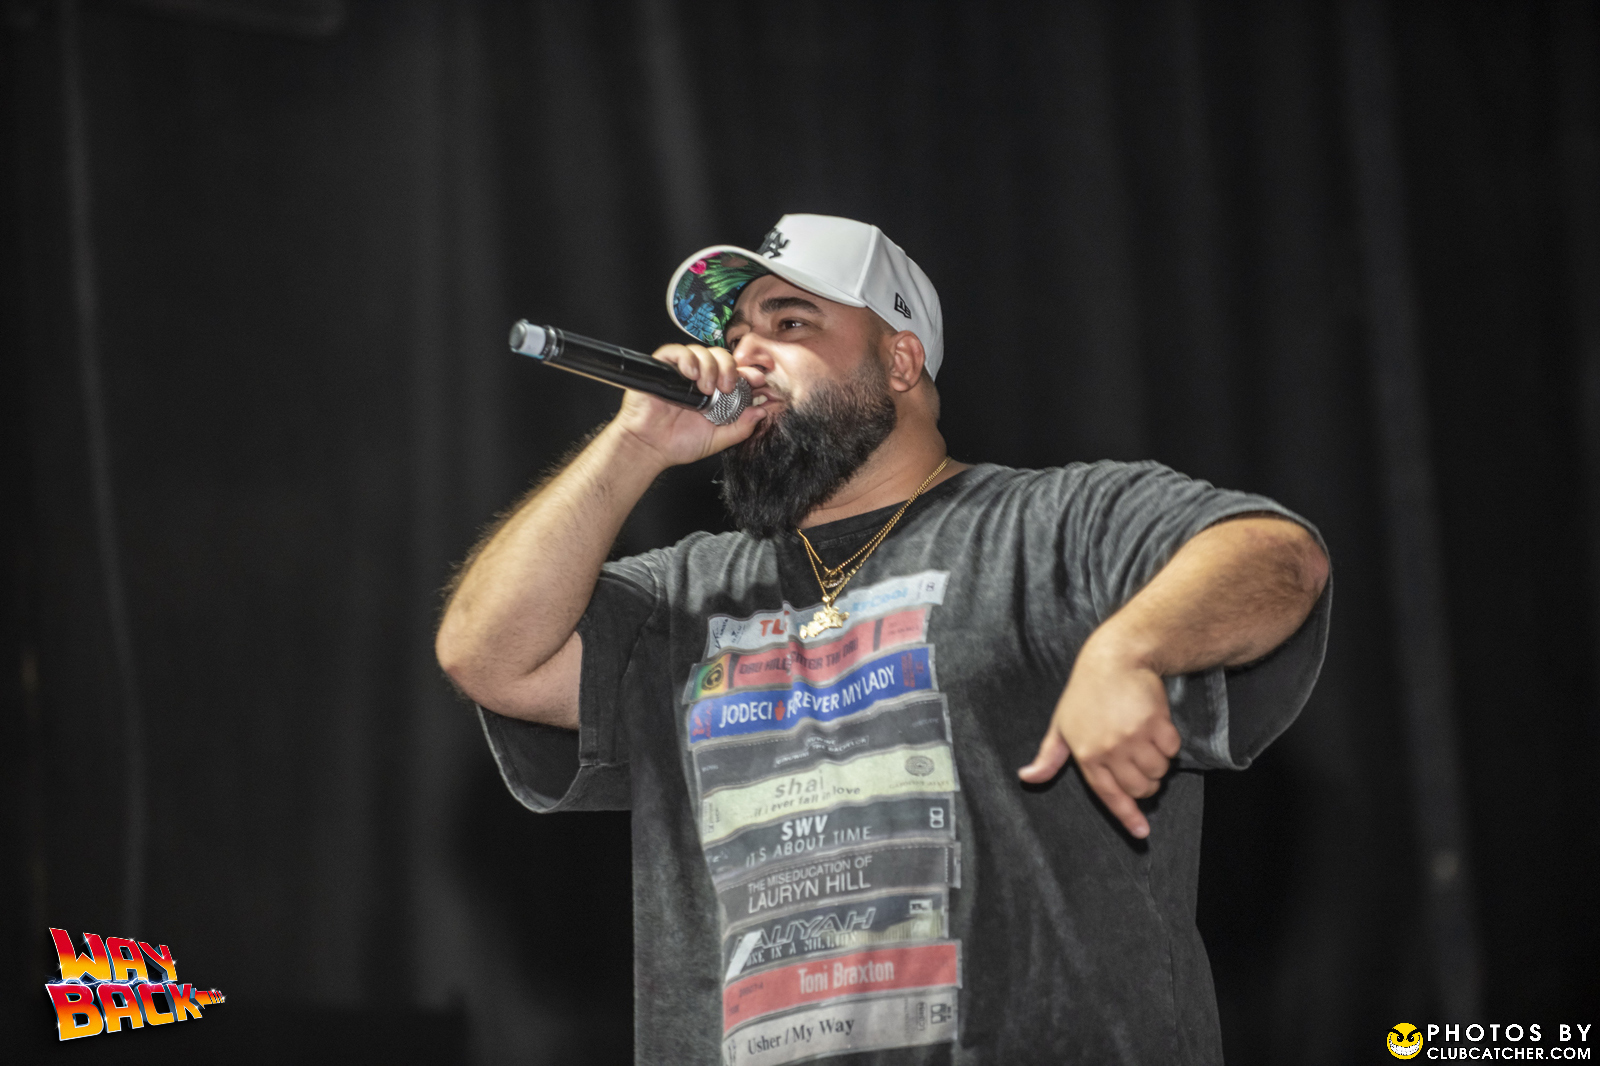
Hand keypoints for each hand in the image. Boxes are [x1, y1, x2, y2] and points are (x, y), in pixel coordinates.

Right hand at [610, 343, 768, 467]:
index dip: (748, 372)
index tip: (757, 380)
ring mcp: (681, 372)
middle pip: (721, 356)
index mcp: (715, 393)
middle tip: (728, 386)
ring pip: (701, 351)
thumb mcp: (717, 439)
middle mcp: (700, 379)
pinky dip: (686, 358)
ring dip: (709, 366)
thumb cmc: (677, 444)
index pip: (736, 373)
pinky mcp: (662, 368)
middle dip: (729, 368)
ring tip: (706, 388)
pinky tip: (691, 375)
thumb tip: (761, 412)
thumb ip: (740, 428)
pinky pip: (675, 351)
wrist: (649, 448)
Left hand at [1017, 636, 1181, 838]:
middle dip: (1145, 784)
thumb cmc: (1084, 694)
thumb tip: (1027, 777)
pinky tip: (1156, 728)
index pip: (1108, 795)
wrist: (1113, 659)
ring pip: (1158, 771)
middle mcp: (1109, 749)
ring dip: (1158, 763)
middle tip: (1138, 763)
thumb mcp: (1060, 725)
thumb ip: (1048, 757)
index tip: (1142, 832)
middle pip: (1140, 788)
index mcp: (1086, 754)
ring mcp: (1133, 736)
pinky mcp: (1155, 723)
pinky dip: (1169, 744)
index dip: (1127, 816)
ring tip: (1145, 742)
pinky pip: (1173, 750)